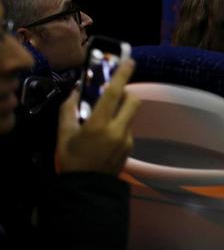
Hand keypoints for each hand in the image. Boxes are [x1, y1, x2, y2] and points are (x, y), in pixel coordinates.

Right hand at [57, 59, 140, 174]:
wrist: (86, 188)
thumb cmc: (72, 159)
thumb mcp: (64, 134)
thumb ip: (69, 110)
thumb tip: (76, 91)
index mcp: (99, 124)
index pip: (114, 93)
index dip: (122, 75)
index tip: (130, 61)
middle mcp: (118, 129)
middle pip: (133, 101)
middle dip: (126, 93)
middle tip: (113, 94)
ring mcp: (127, 139)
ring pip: (130, 115)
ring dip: (120, 111)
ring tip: (103, 120)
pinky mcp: (131, 147)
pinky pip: (127, 128)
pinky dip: (119, 125)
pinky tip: (105, 136)